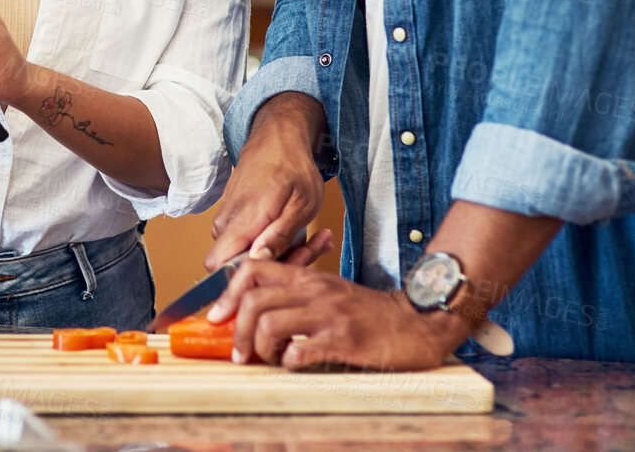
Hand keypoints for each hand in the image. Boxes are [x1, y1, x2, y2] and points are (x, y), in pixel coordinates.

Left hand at [205, 260, 463, 370]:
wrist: (416, 322)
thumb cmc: (369, 312)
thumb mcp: (330, 292)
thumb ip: (296, 295)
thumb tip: (252, 310)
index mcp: (307, 277)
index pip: (252, 269)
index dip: (227, 294)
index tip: (218, 318)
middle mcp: (314, 290)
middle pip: (253, 301)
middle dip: (238, 332)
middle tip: (241, 354)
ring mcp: (328, 314)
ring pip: (269, 324)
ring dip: (261, 349)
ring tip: (270, 360)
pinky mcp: (344, 339)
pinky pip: (300, 351)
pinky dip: (289, 362)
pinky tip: (296, 364)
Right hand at [206, 93, 332, 269]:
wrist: (277, 138)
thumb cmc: (293, 167)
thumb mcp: (301, 205)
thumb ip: (278, 236)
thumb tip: (257, 260)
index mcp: (244, 220)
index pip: (219, 265)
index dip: (242, 278)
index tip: (278, 271)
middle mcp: (228, 221)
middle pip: (238, 265)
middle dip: (276, 266)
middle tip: (311, 249)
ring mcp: (227, 218)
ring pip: (245, 253)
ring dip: (279, 254)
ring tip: (310, 239)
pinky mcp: (232, 216)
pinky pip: (247, 240)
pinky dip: (273, 242)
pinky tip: (296, 232)